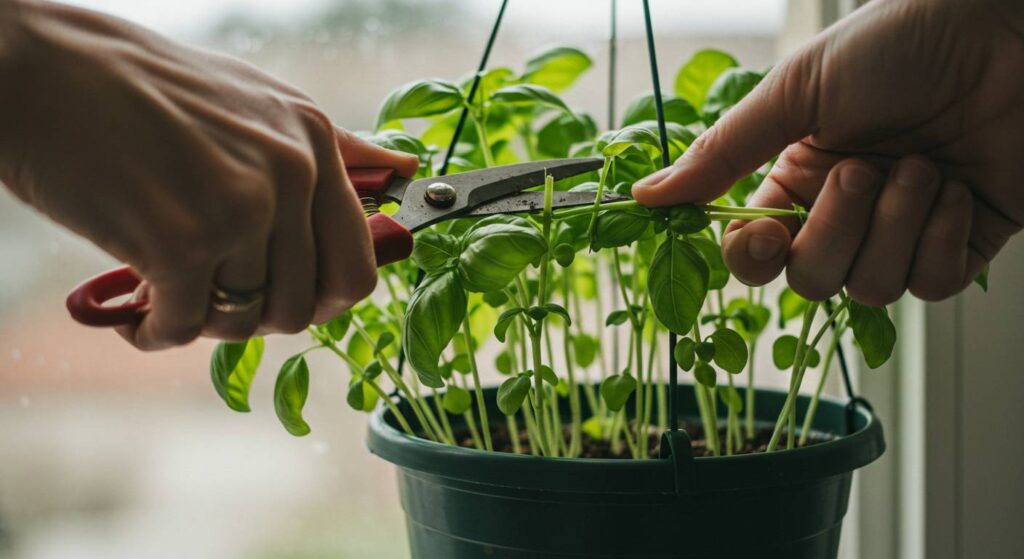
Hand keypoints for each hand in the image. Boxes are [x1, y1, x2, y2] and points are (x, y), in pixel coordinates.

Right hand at [0, 1, 417, 348]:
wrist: (41, 68)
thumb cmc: (144, 90)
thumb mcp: (259, 103)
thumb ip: (333, 150)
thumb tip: (405, 173)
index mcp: (314, 143)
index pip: (357, 265)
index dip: (321, 300)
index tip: (283, 298)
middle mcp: (290, 173)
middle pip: (303, 305)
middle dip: (259, 316)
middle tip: (214, 294)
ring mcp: (238, 208)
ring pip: (245, 319)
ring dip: (204, 320)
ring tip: (169, 291)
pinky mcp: (179, 241)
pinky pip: (185, 325)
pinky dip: (157, 331)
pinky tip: (136, 311)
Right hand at [633, 0, 1023, 304]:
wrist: (1002, 30)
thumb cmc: (896, 45)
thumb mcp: (795, 94)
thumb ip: (722, 154)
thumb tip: (643, 197)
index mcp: (797, 179)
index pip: (755, 253)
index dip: (755, 257)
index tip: (770, 232)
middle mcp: (844, 212)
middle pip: (812, 279)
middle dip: (838, 230)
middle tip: (867, 168)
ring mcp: (902, 231)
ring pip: (871, 288)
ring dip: (895, 224)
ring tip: (921, 166)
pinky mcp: (959, 242)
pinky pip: (932, 285)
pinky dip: (939, 239)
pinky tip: (953, 189)